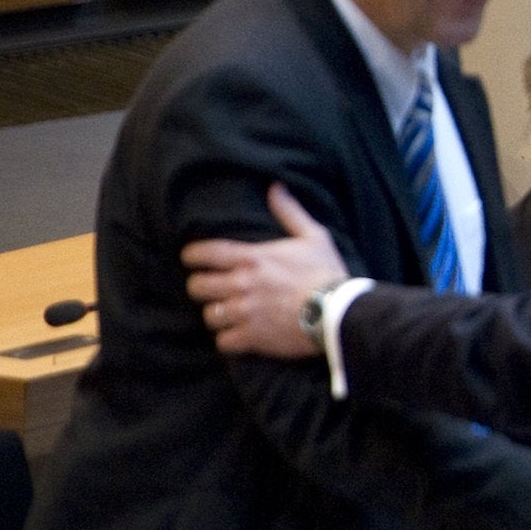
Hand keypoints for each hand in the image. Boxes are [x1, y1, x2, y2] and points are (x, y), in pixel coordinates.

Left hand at [182, 183, 348, 356]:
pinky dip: (229, 339)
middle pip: (197, 287)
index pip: (205, 253)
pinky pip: (223, 342)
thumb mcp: (313, 236)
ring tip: (227, 314)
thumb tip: (276, 187)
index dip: (192, 255)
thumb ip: (289, 212)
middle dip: (200, 287)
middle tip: (211, 288)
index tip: (192, 259)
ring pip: (209, 315)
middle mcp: (242, 285)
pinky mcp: (252, 338)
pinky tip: (239, 335)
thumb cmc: (325, 273)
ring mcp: (244, 313)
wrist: (338, 312)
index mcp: (253, 258)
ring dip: (217, 314)